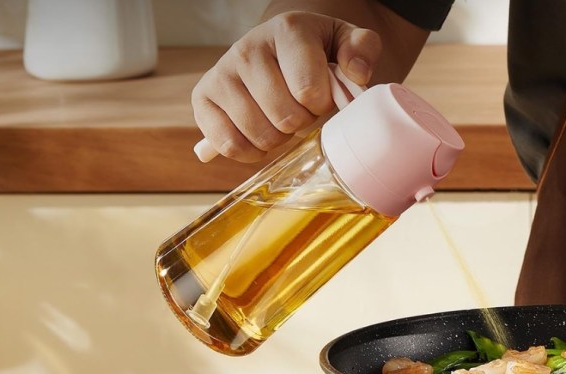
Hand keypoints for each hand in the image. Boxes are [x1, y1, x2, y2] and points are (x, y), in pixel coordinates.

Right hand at [191, 11, 381, 161]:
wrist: (279, 50)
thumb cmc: (318, 52)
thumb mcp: (346, 42)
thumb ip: (363, 49)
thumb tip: (356, 72)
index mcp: (287, 30)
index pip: (309, 90)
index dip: (323, 104)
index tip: (322, 95)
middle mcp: (247, 48)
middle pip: (285, 117)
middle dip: (302, 121)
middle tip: (301, 108)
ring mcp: (221, 73)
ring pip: (260, 134)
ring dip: (279, 138)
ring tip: (282, 118)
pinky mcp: (202, 99)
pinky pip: (229, 145)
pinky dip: (250, 152)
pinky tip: (261, 136)